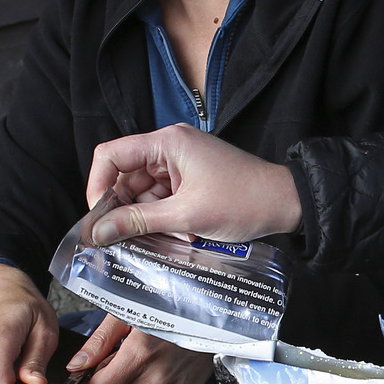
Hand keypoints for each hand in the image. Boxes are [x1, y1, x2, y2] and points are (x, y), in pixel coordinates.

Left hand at [66, 315, 212, 383]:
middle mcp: (157, 380)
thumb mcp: (128, 313)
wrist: (212, 318)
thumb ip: (99, 342)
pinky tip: (150, 374)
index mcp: (140, 355)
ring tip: (133, 368)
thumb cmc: (171, 310)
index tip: (83, 376)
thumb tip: (76, 366)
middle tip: (111, 366)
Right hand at [82, 126, 301, 244]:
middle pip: (126, 178)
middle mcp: (169, 147)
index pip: (111, 155)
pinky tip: (183, 232)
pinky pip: (161, 198)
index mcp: (167, 143)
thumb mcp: (186, 216)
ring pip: (143, 193)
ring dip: (150, 218)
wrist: (285, 203)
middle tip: (128, 239)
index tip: (98, 218)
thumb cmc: (243, 201)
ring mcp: (179, 163)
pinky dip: (165, 218)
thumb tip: (97, 232)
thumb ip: (138, 222)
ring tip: (173, 235)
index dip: (98, 186)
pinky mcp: (188, 179)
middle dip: (127, 210)